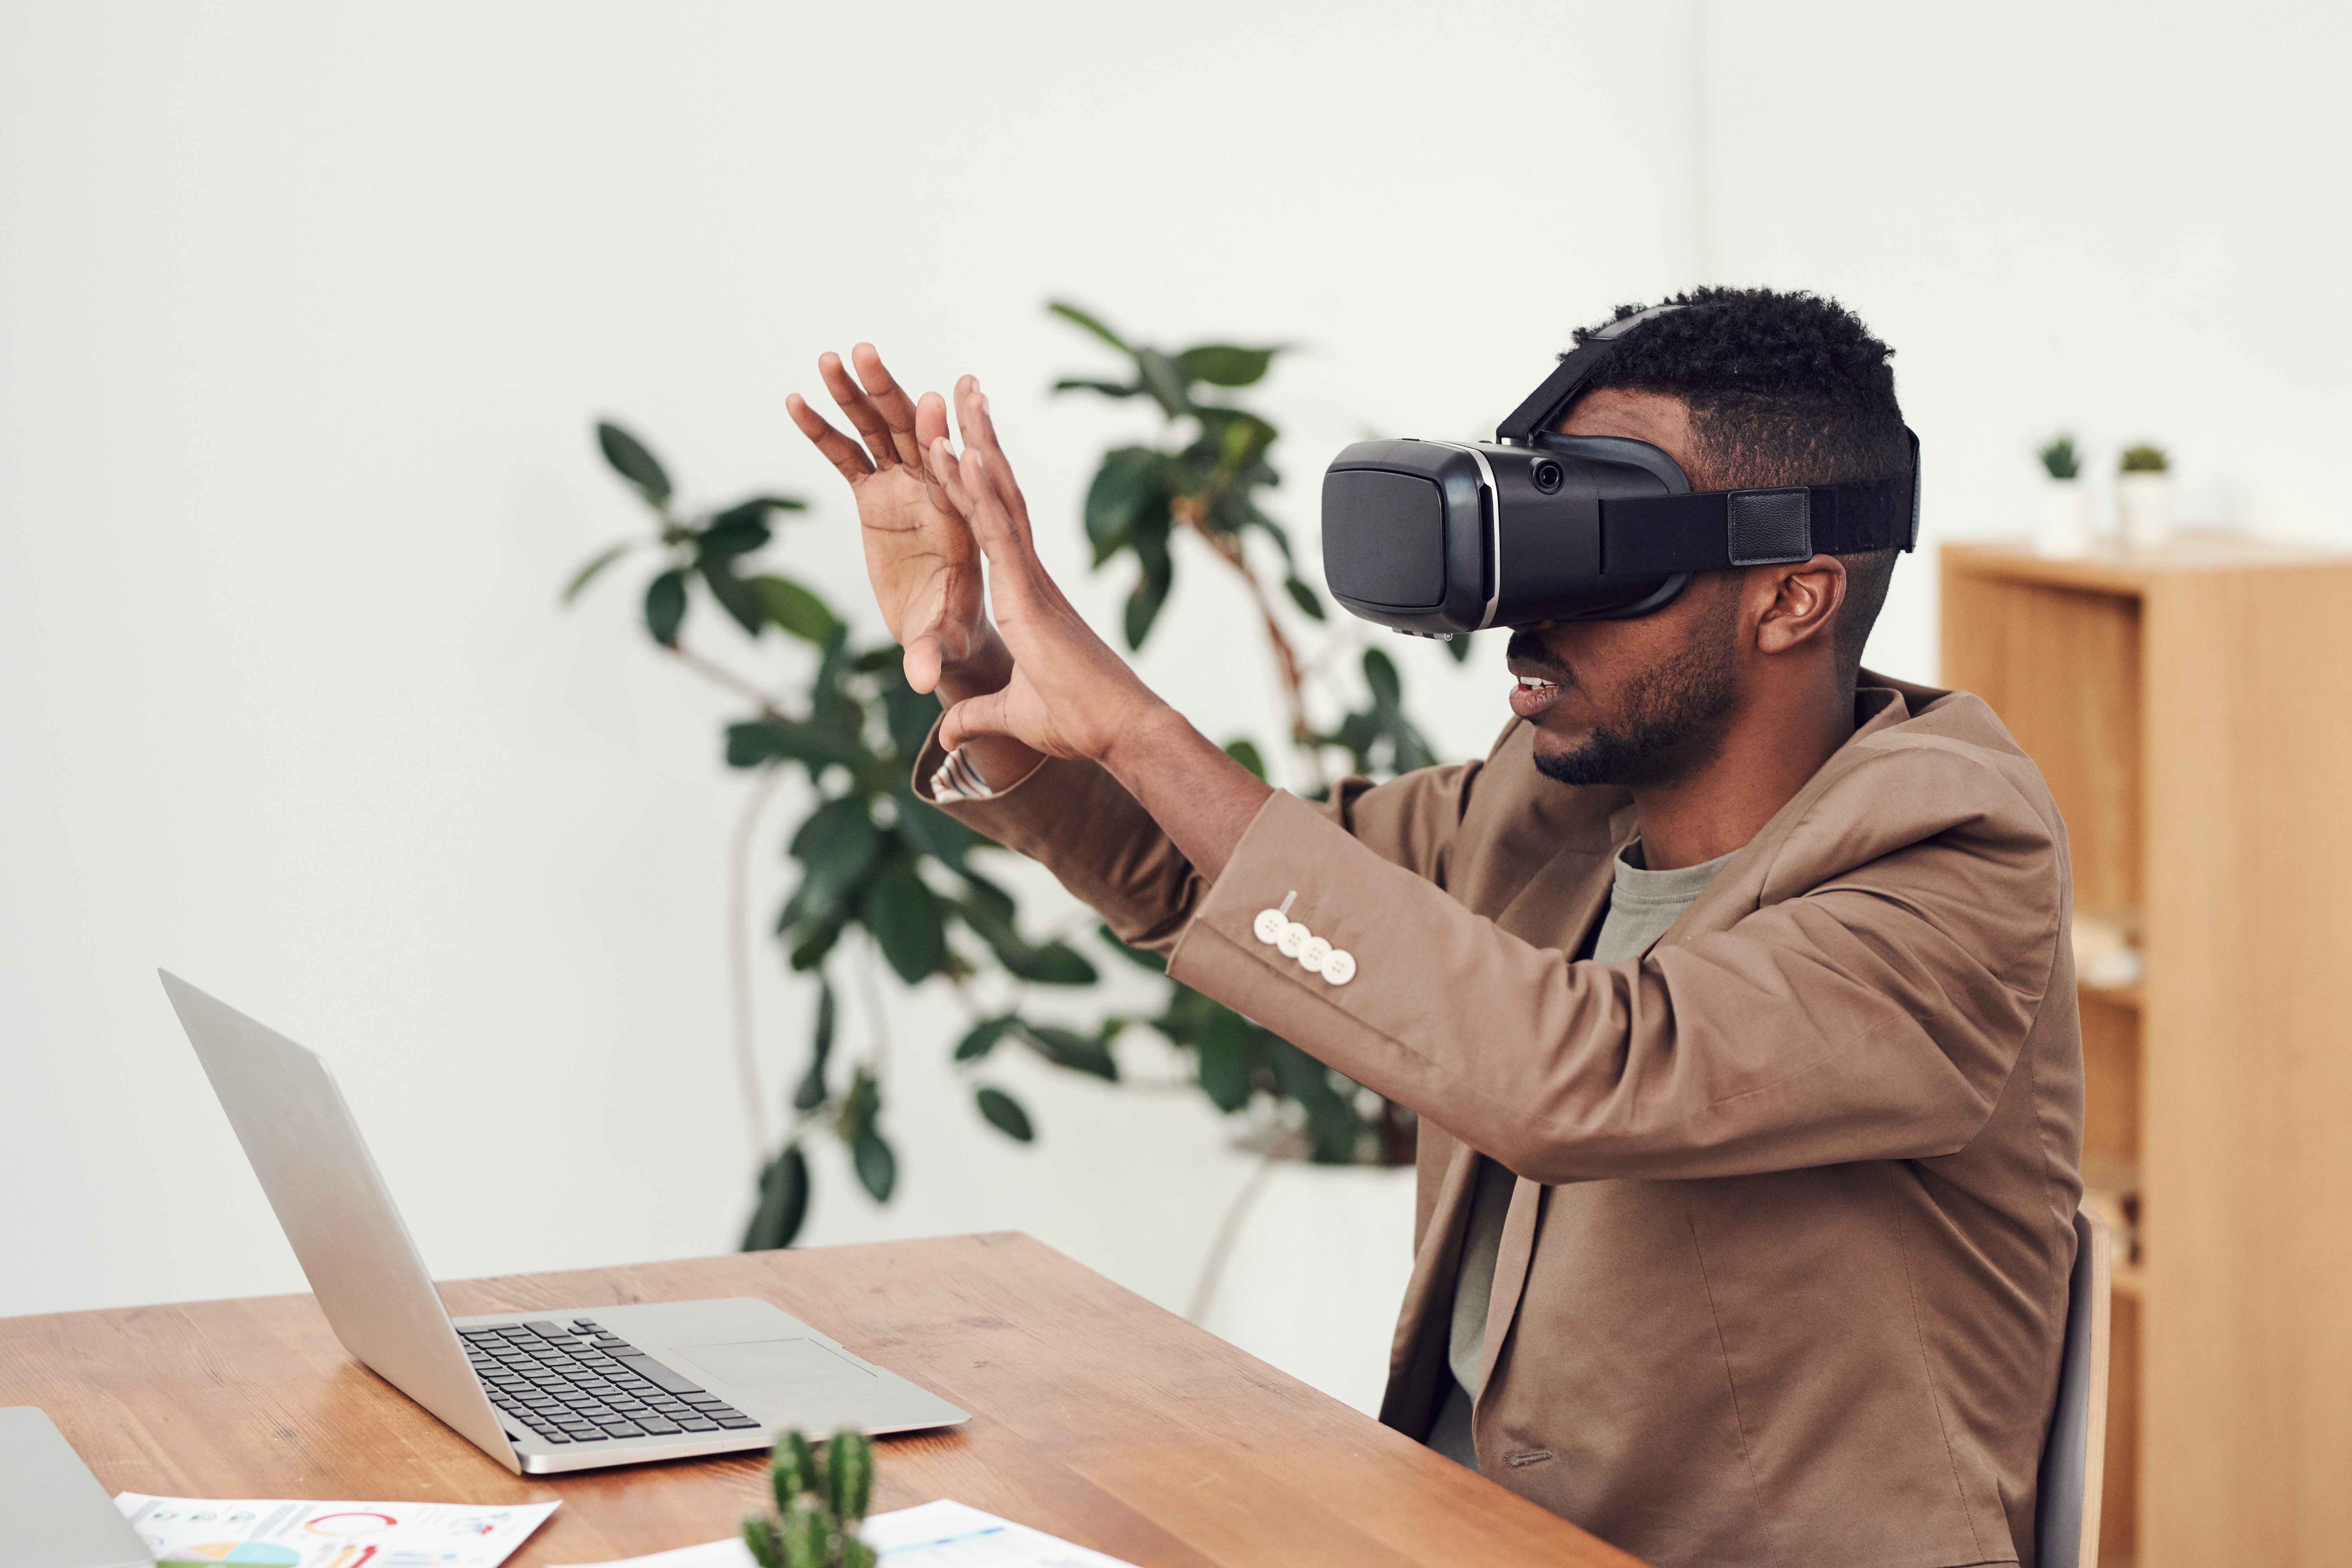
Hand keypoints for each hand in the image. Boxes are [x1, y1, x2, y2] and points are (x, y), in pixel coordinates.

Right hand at [787, 345, 1007, 699]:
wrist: (944, 629)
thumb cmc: (954, 633)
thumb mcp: (944, 641)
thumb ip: (932, 652)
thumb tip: (921, 681)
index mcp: (963, 517)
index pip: (955, 473)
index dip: (944, 441)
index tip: (935, 404)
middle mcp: (934, 491)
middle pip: (913, 434)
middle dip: (891, 394)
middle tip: (867, 354)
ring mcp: (903, 488)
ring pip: (879, 431)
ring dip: (856, 393)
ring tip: (829, 356)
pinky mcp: (874, 495)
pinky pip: (846, 455)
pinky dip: (823, 428)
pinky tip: (796, 399)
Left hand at [922, 377, 1166, 763]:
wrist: (1119, 731)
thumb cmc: (1080, 723)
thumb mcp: (1012, 716)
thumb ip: (977, 716)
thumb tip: (950, 733)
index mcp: (1027, 595)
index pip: (996, 526)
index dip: (979, 482)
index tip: (963, 441)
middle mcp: (1030, 576)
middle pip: (1000, 493)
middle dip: (981, 439)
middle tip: (965, 391)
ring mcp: (1030, 580)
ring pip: (999, 499)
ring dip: (976, 445)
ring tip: (957, 397)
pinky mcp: (1029, 594)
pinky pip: (998, 533)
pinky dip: (979, 492)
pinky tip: (961, 453)